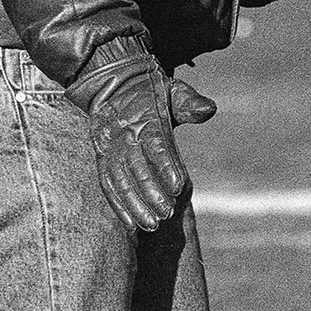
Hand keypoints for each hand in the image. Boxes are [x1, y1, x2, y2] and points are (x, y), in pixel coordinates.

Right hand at [62, 38, 212, 232]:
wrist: (113, 85)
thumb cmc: (151, 91)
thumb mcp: (172, 89)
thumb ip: (189, 102)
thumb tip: (209, 109)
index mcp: (145, 118)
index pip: (157, 144)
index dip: (167, 166)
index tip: (181, 186)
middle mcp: (125, 135)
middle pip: (137, 168)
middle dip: (151, 193)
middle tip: (166, 215)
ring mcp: (110, 148)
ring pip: (120, 181)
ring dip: (134, 205)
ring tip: (151, 225)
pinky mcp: (101, 159)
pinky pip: (107, 184)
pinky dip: (118, 205)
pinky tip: (130, 225)